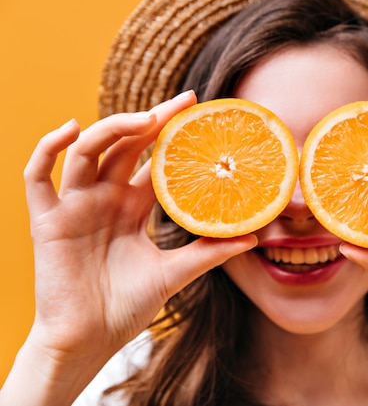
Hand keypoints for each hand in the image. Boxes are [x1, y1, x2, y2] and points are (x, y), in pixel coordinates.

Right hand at [23, 91, 256, 367]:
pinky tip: (70, 130)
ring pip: (86, 152)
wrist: (91, 340)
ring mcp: (74, 206)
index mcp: (131, 207)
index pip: (151, 160)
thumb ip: (208, 253)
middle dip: (150, 121)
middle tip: (182, 103)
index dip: (170, 134)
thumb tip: (253, 237)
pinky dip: (47, 150)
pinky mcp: (47, 221)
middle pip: (123, 146)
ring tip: (145, 119)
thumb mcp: (174, 273)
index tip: (198, 111)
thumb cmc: (127, 306)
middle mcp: (104, 199)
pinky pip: (37, 177)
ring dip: (111, 129)